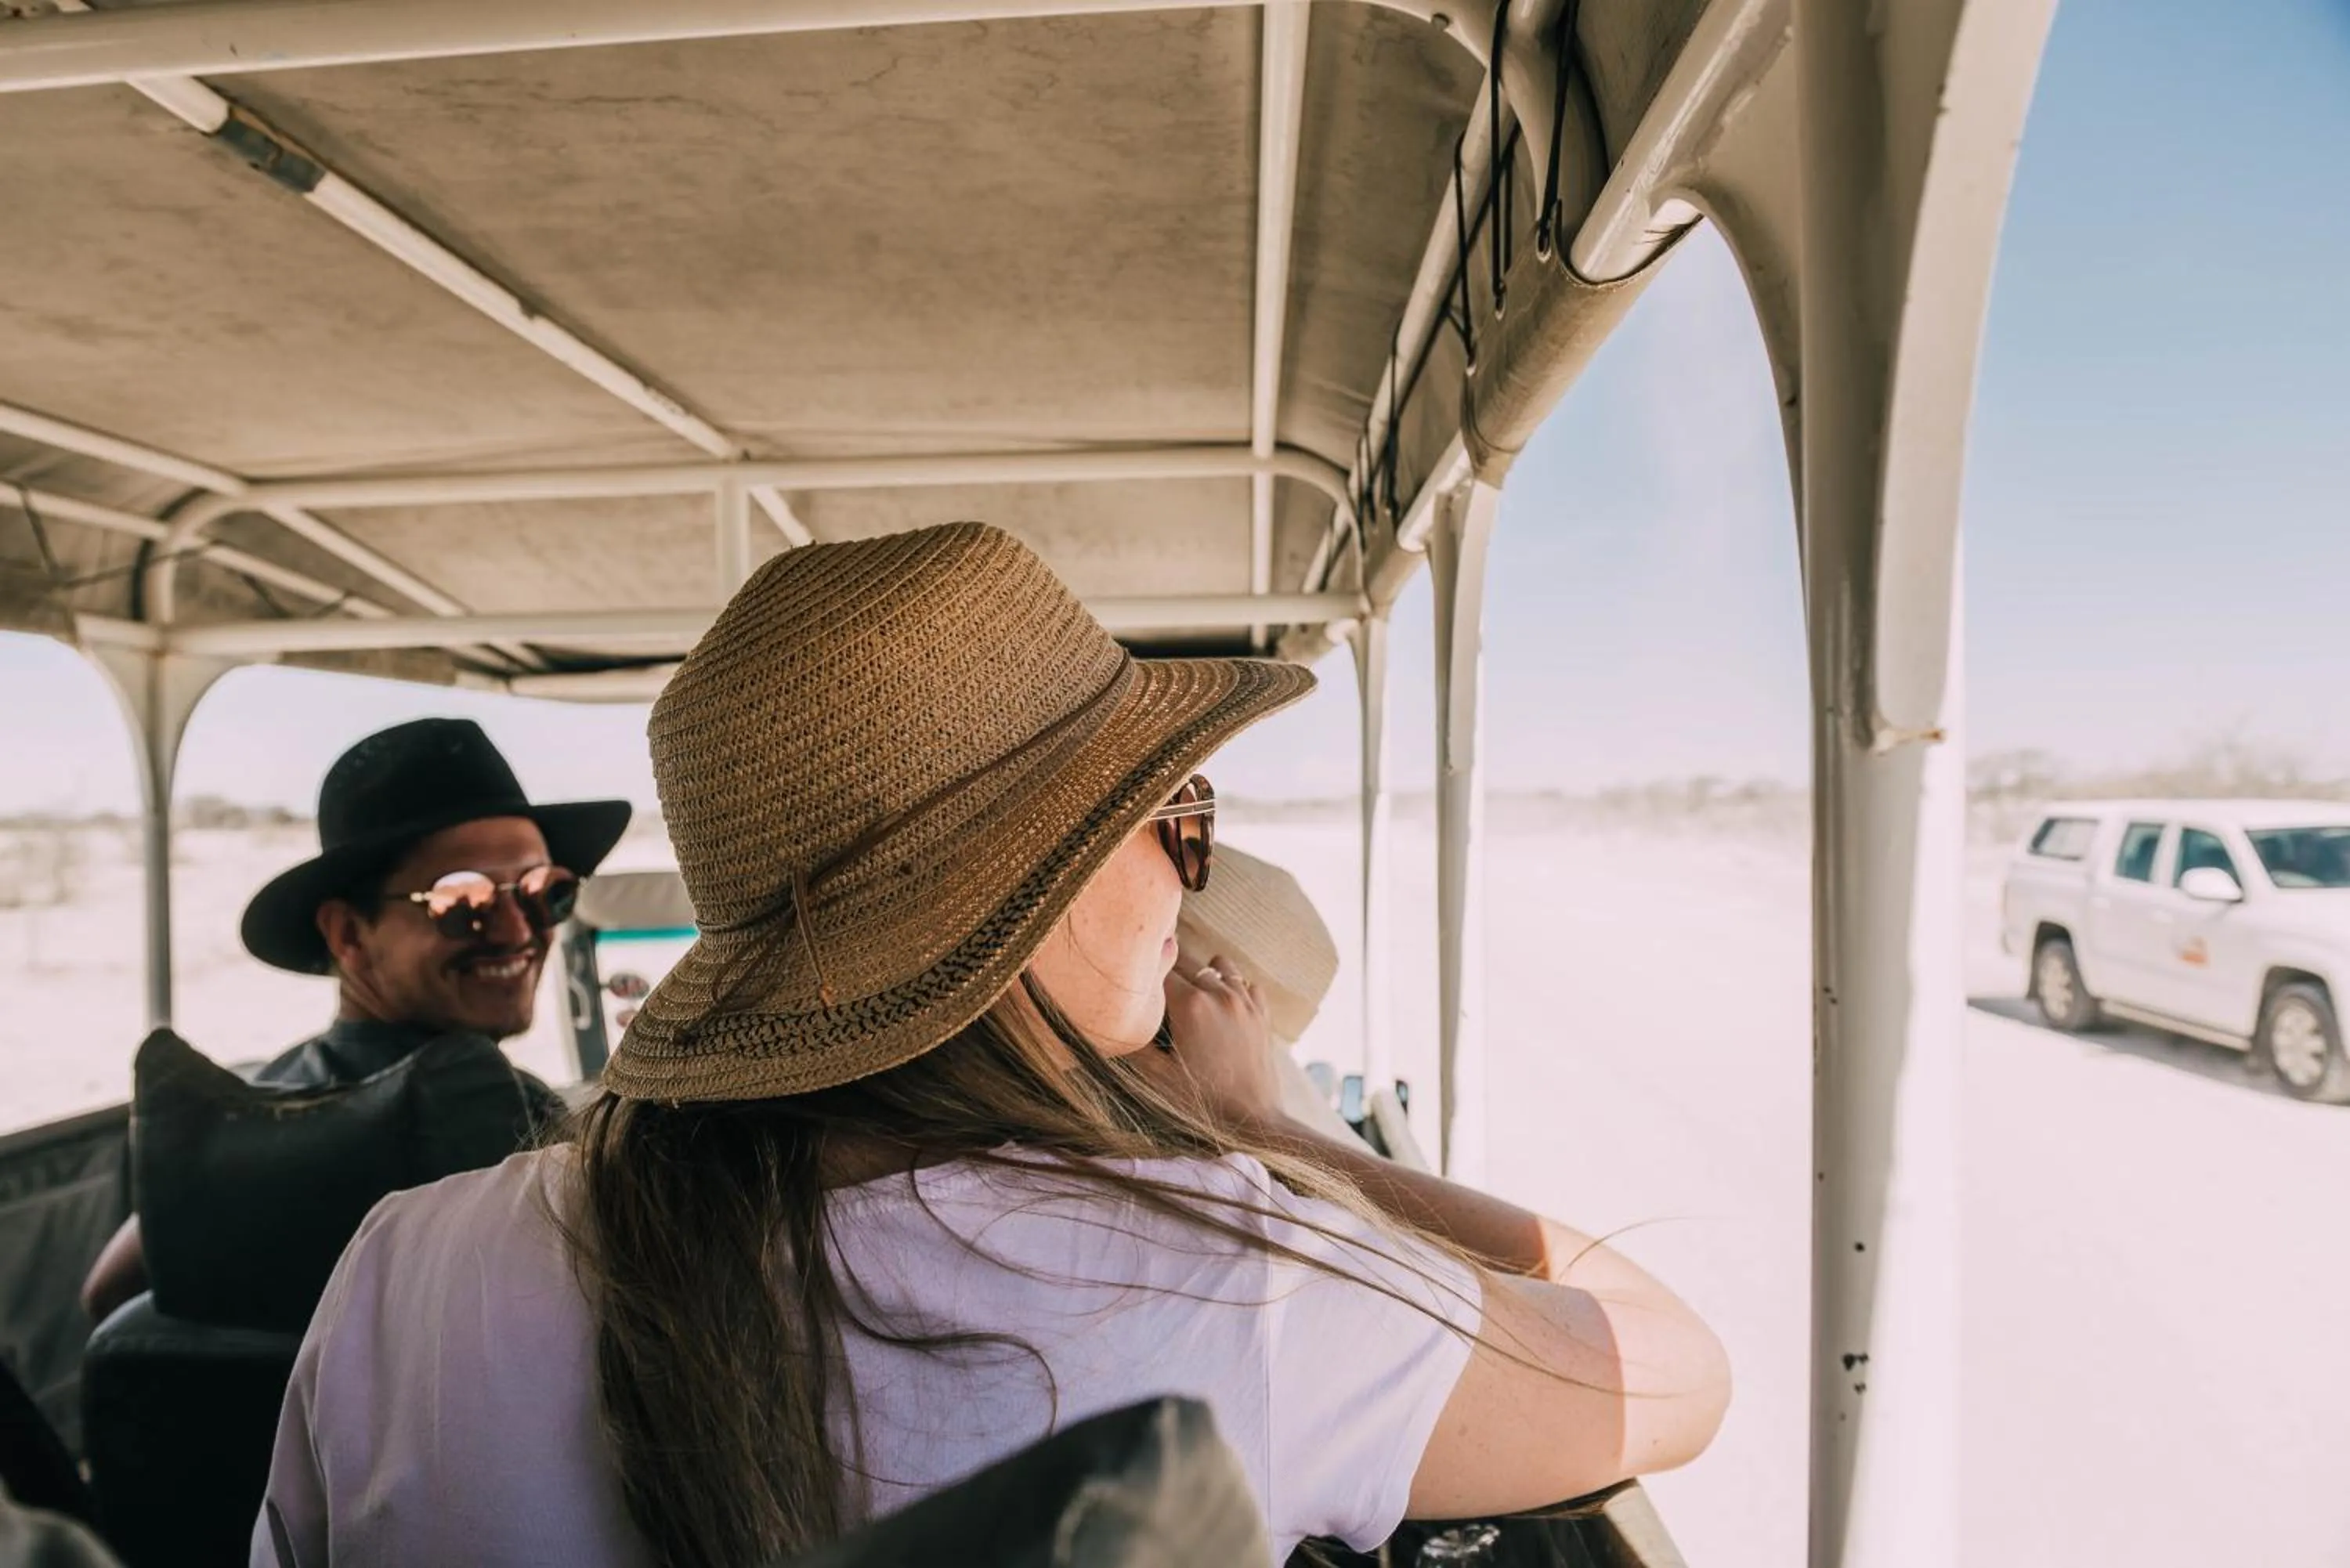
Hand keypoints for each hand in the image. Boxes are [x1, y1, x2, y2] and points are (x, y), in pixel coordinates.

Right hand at [1137, 954, 1283, 1129]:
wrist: (1252, 1121)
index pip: (1161, 971)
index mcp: (1191, 1006)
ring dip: (1204, 975)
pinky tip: (1223, 1008)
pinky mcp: (1262, 1014)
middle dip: (1171, 975)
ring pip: (1220, 966)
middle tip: (1161, 998)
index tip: (1141, 991)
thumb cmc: (1202, 1103)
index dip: (1147, 979)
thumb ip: (1134, 1046)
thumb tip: (1115, 1026)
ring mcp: (1245, 1002)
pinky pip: (1247, 984)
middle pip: (1188, 964)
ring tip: (1193, 998)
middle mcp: (1220, 995)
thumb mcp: (1157, 1077)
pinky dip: (1234, 988)